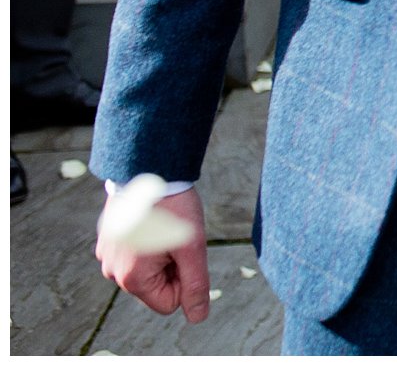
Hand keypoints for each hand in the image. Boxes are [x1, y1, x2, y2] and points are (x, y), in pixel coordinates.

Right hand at [97, 186, 210, 321]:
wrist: (148, 168)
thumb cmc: (172, 208)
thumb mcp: (192, 248)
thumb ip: (195, 286)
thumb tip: (198, 317)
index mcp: (131, 279)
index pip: (168, 303)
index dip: (185, 281)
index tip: (186, 253)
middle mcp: (112, 272)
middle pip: (157, 286)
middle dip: (172, 266)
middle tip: (176, 237)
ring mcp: (107, 255)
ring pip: (148, 268)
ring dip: (162, 253)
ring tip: (163, 227)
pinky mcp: (109, 240)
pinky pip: (136, 253)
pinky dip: (149, 241)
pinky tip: (152, 220)